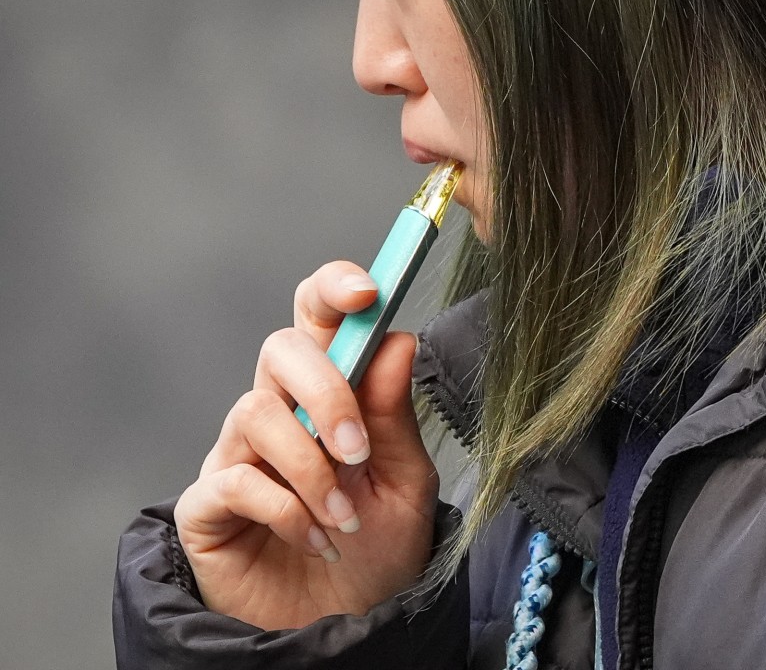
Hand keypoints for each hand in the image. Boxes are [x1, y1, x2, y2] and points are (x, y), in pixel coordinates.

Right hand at [174, 261, 438, 629]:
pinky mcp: (207, 506)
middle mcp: (277, 414)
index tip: (366, 293)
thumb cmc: (375, 553)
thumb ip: (395, 417)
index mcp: (327, 397)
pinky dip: (286, 510)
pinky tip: (316, 540)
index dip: (332, 290)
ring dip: (312, 468)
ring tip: (346, 519)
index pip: (317, 320)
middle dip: (325, 389)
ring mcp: (238, 456)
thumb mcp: (404, 483)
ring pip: (256, 412)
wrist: (342, 628)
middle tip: (357, 449)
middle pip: (279, 349)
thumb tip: (397, 340)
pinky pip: (232, 480)